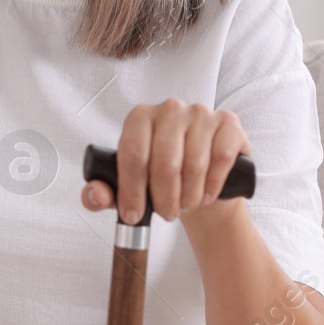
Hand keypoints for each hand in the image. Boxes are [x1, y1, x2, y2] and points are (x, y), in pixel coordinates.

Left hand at [81, 98, 251, 223]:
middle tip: (165, 214)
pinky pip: (221, 159)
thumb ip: (102, 194)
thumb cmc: (160, 181)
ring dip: (189, 196)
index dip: (132, 190)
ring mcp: (200, 113)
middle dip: (164, 199)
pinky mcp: (228, 123)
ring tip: (185, 203)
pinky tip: (206, 194)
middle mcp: (169, 109)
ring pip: (194, 165)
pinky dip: (212, 186)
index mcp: (140, 117)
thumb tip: (95, 194)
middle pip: (164, 163)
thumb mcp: (127, 190)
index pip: (132, 154)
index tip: (133, 215)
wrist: (200, 180)